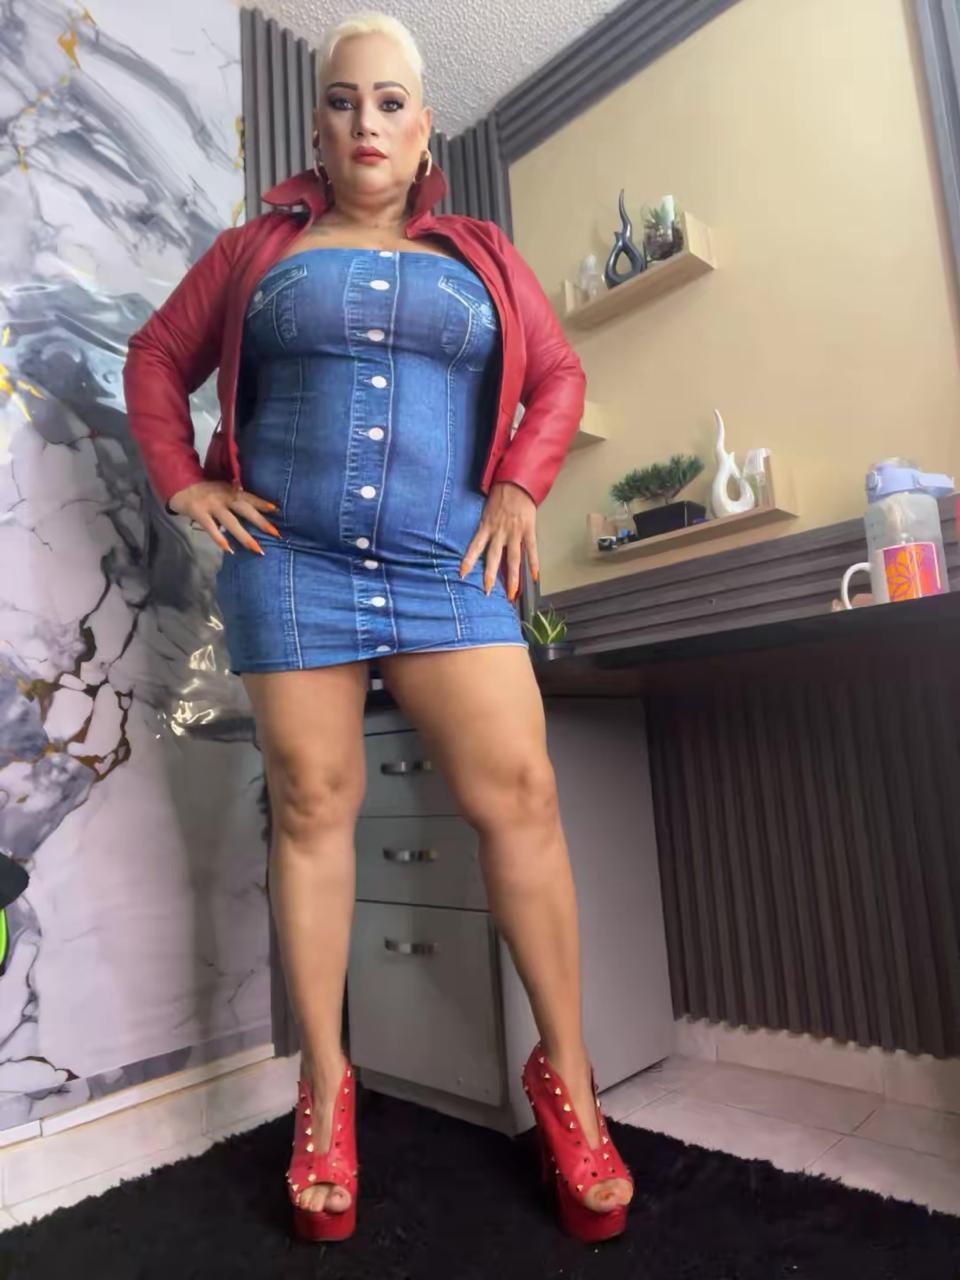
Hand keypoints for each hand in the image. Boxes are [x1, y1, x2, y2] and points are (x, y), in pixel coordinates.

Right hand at [166, 481, 280, 555]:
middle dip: (261, 522)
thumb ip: (234, 499)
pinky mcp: (199, 512)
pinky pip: (210, 527)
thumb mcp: (221, 490)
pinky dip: (219, 538)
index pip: (249, 497)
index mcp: (230, 490)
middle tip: (276, 534)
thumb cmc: (204, 491)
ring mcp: (211, 504)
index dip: (262, 503)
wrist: (178, 484)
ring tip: (257, 549)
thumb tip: (252, 514)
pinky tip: (229, 549)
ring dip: (244, 536)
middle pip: (245, 510)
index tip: (277, 510)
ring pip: (231, 522)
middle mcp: (223, 496)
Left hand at [459, 481, 538, 600]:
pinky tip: (535, 577)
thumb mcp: (487, 510)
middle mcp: (499, 532)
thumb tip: (482, 541)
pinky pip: (531, 549)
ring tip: (512, 594)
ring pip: (513, 559)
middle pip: (493, 558)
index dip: (468, 560)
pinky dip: (533, 563)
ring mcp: (514, 532)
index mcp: (486, 526)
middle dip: (490, 576)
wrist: (517, 482)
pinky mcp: (528, 530)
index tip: (462, 574)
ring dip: (513, 578)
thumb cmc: (500, 495)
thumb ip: (486, 526)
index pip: (475, 546)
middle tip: (487, 592)